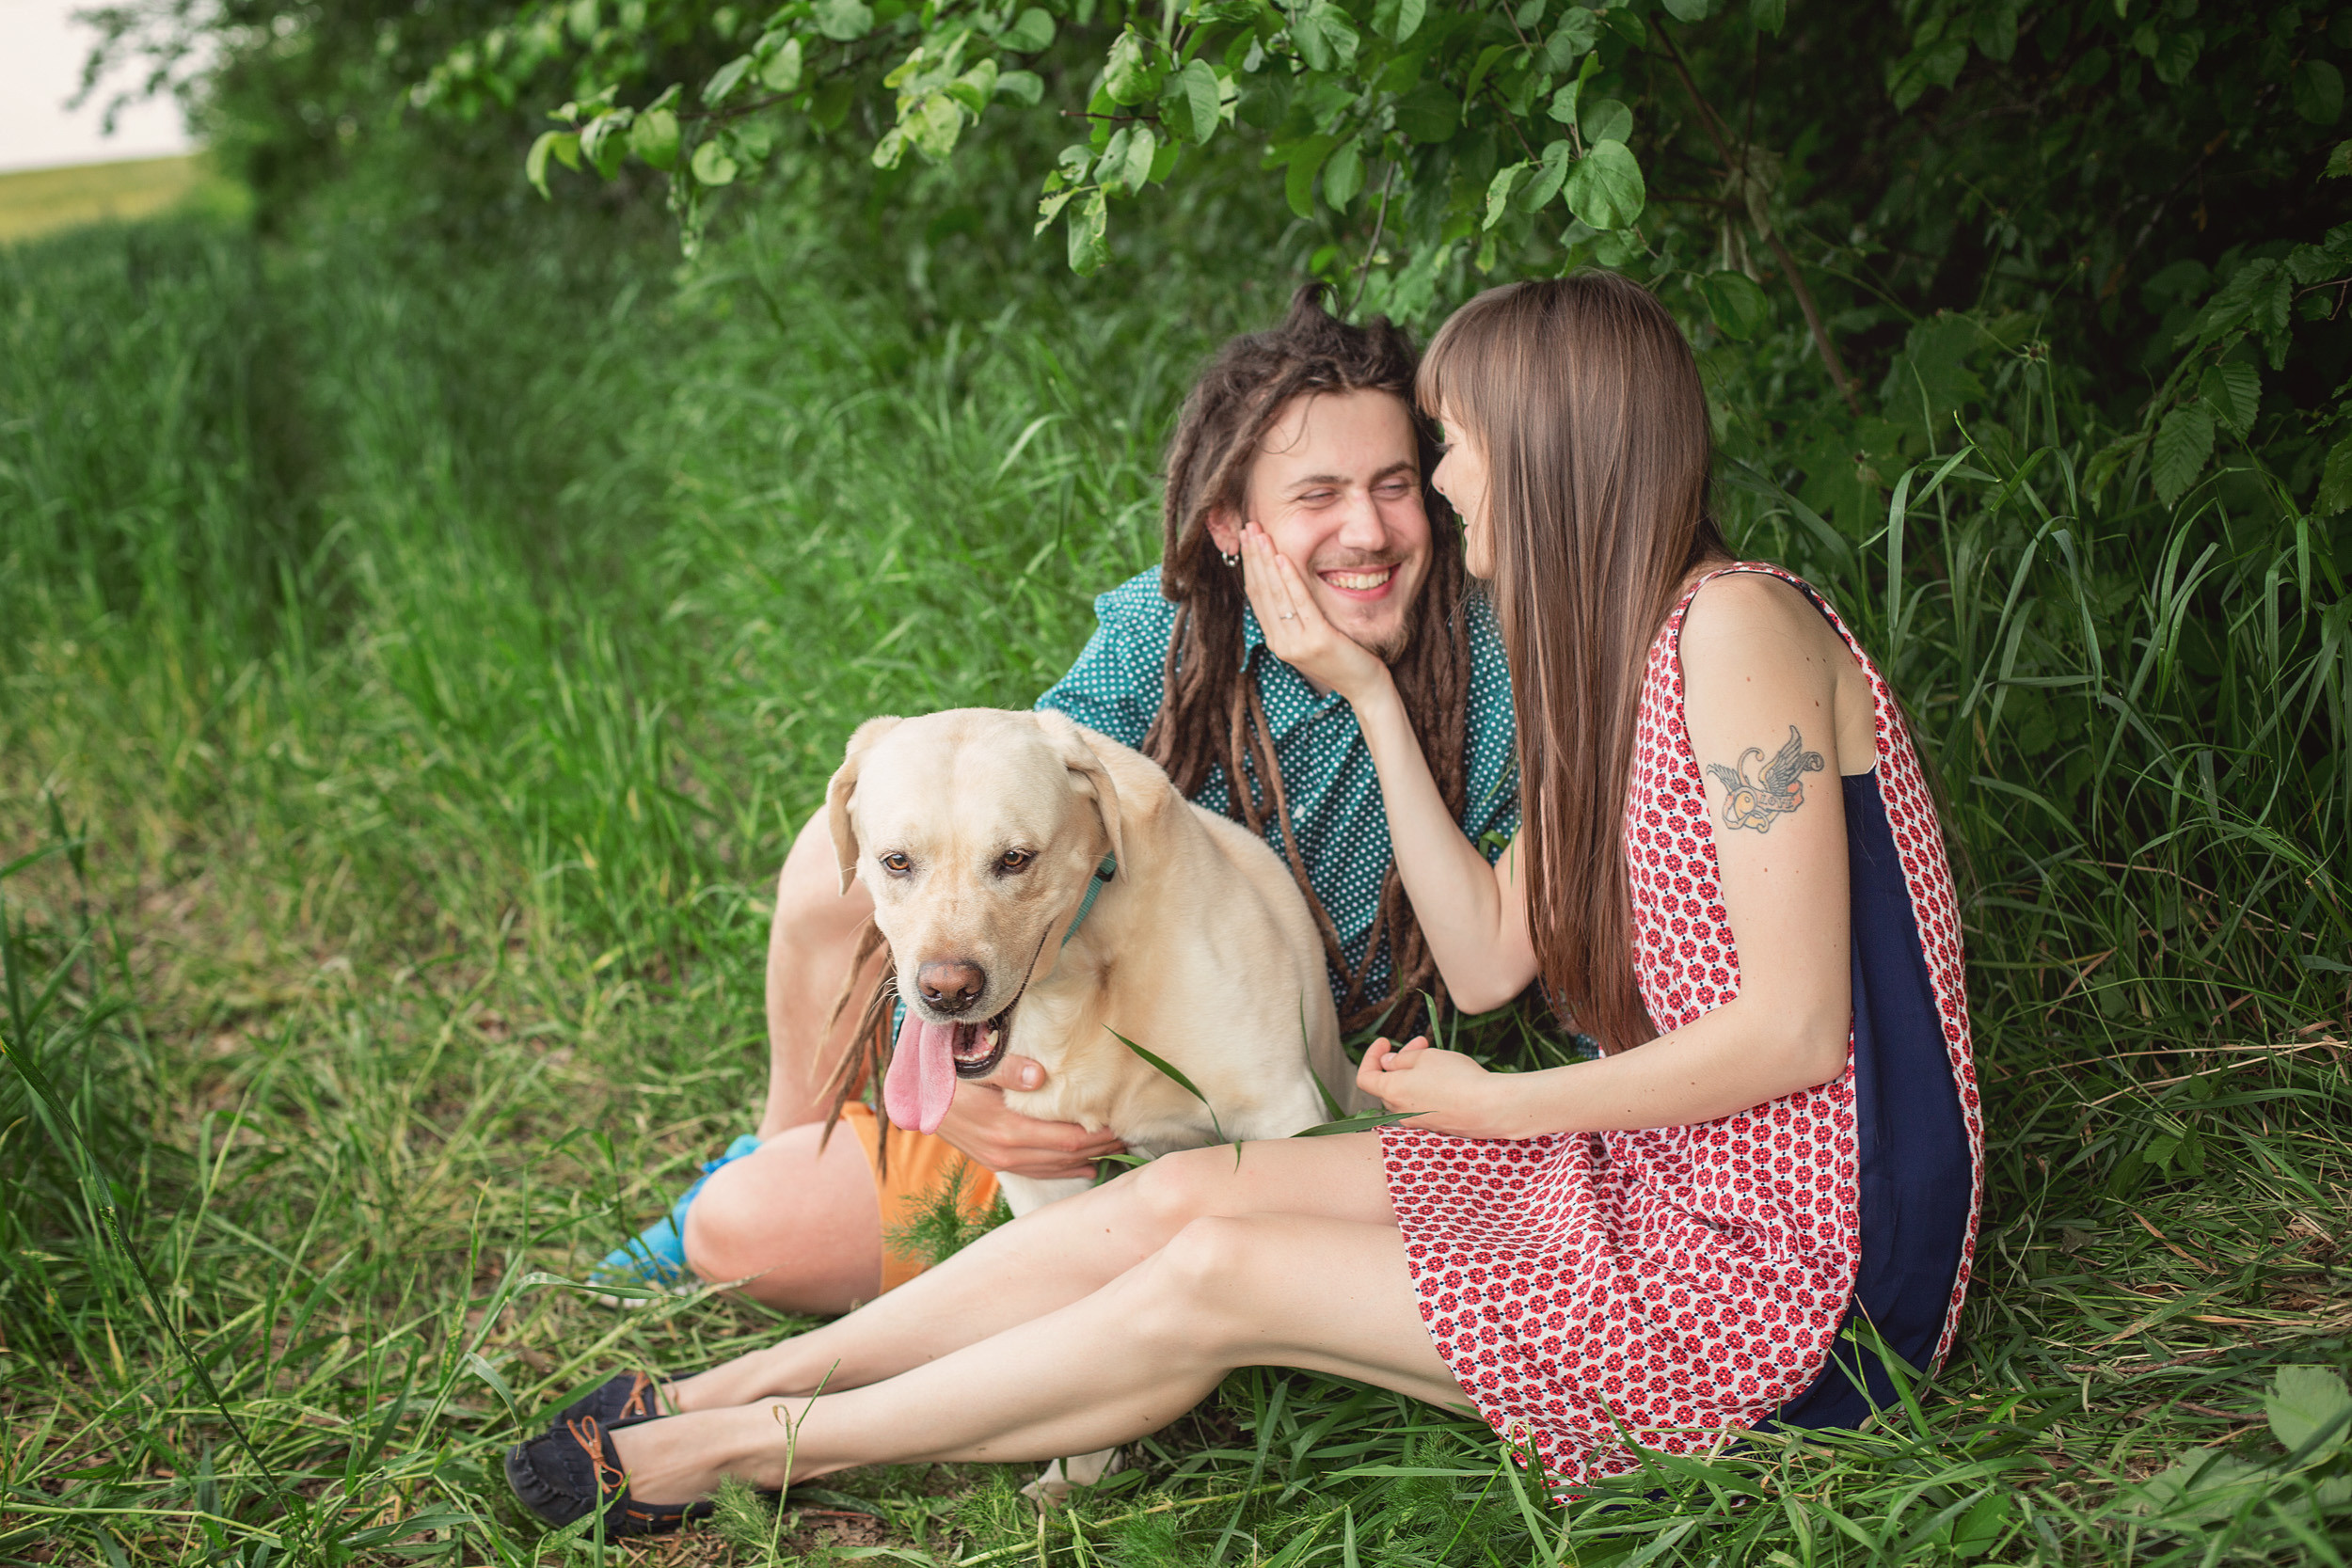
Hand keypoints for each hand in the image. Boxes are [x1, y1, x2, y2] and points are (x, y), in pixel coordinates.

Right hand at [935, 1054, 1126, 1177]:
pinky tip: (1085, 1168)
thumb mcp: (970, 1062)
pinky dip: (1064, 1171)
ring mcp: (998, 1159)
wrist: (910, 1095)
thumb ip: (1006, 1069)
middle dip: (1101, 1147)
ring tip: (1116, 1149)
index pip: (1067, 1138)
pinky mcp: (993, 1160)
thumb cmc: (945, 1071)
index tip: (1124, 1122)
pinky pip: (1036, 1171)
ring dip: (1088, 1160)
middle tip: (1130, 1136)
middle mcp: (1005, 1151)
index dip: (1099, 1134)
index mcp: (1006, 1128)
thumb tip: (1041, 1075)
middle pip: (1067, 1156)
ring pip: (1054, 1168)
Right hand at [1239, 522, 1392, 704]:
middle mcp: (1281, 642)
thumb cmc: (1345, 659)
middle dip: (1253, 556)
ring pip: (1275, 594)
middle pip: (1261, 591)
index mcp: (1277, 640)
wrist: (1366, 689)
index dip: (1249, 565)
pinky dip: (1290, 579)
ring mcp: (1297, 643)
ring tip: (1259, 534)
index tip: (1246, 539)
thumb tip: (1285, 584)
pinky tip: (1283, 558)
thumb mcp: (1313, 637)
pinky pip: (1300, 603)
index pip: (1256, 596)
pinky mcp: (1317, 641)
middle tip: (1247, 526)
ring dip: (1265, 560)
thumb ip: (1297, 616)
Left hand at [1355, 1036, 1525, 1139]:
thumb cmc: (1456, 1078)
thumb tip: (1387, 1064)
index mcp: (1391, 1093)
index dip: (1371, 1057)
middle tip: (1421, 1043)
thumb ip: (1401, 1059)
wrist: (1490, 1107)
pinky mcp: (1437, 1128)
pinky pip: (1423, 1106)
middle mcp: (1400, 1113)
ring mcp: (1419, 1123)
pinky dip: (1426, 1091)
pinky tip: (1447, 1080)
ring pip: (1407, 1095)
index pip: (1365, 1077)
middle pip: (1388, 1085)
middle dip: (1400, 1061)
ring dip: (1414, 1075)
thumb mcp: (1426, 1057)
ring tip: (1437, 1058)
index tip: (1386, 1042)